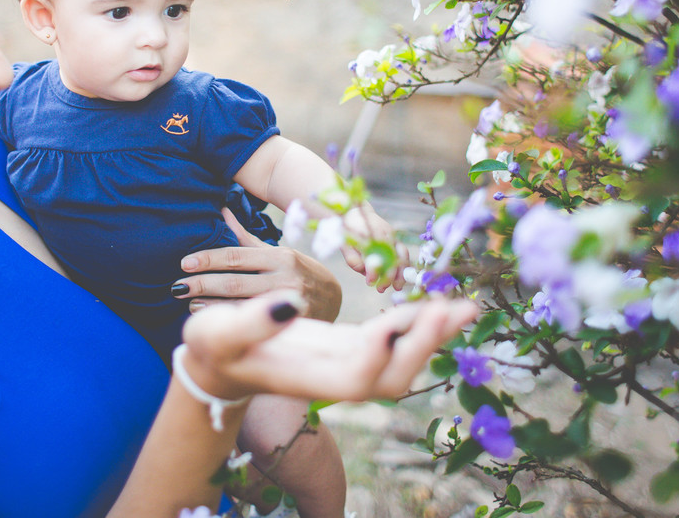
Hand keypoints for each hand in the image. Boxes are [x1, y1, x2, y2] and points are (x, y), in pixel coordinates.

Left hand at [172, 208, 341, 320]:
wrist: (334, 301)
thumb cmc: (299, 272)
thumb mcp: (277, 252)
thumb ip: (246, 236)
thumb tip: (222, 209)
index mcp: (280, 257)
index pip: (237, 256)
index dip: (208, 259)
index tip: (185, 263)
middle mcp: (285, 279)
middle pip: (235, 282)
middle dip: (202, 284)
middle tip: (176, 285)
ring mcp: (287, 305)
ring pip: (240, 306)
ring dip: (210, 305)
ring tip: (188, 301)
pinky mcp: (289, 326)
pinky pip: (252, 324)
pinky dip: (229, 320)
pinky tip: (212, 319)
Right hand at [179, 290, 478, 401]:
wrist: (220, 363)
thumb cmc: (214, 346)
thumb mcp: (219, 330)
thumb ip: (253, 320)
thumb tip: (290, 301)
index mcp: (307, 376)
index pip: (354, 376)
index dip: (377, 353)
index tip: (393, 323)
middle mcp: (334, 377)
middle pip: (390, 377)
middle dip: (423, 346)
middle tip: (453, 310)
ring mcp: (345, 364)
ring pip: (400, 362)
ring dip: (432, 336)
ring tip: (463, 308)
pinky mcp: (350, 349)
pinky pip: (394, 343)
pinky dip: (418, 326)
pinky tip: (439, 307)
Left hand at [338, 204, 406, 292]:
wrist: (355, 212)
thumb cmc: (347, 229)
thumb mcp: (344, 242)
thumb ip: (352, 257)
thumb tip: (362, 270)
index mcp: (371, 233)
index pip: (377, 254)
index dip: (374, 270)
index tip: (369, 282)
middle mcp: (385, 233)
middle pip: (395, 255)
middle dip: (391, 275)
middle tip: (382, 289)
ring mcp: (392, 235)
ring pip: (403, 254)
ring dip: (401, 272)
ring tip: (397, 287)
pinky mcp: (395, 238)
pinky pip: (403, 253)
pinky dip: (403, 266)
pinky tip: (399, 278)